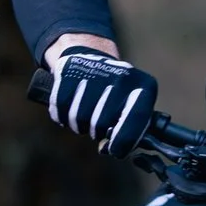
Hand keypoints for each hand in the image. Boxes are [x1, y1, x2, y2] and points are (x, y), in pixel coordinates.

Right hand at [41, 43, 157, 156]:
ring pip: (79, 118)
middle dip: (97, 131)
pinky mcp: (70, 70)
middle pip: (101, 125)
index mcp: (144, 87)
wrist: (90, 55)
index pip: (135, 121)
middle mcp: (122, 76)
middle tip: (97, 124)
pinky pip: (61, 107)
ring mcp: (95, 71)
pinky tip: (70, 108)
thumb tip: (112, 150)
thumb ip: (129, 132)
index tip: (115, 150)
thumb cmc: (116, 93)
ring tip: (85, 115)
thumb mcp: (132, 107)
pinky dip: (62, 116)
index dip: (122, 142)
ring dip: (79, 124)